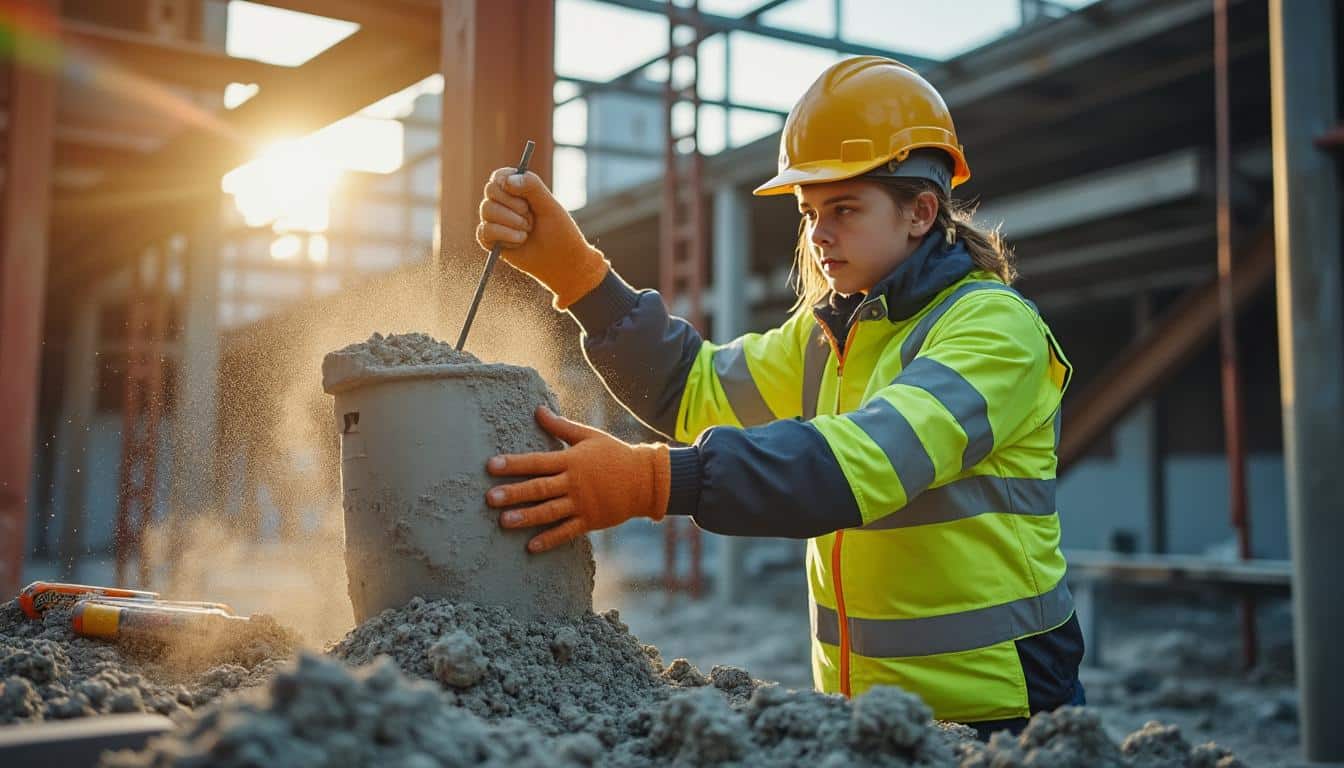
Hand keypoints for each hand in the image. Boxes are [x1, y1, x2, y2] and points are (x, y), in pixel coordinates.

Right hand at [476, 169, 608, 307]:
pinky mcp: (490, 240)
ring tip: (528, 231)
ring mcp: (495, 221)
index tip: (518, 191)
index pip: (499, 176)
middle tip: (531, 216)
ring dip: (512, 222)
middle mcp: (503, 203)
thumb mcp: (550, 206)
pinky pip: (485, 231)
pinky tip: (519, 242)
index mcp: (518, 189)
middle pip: (490, 191)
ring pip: (486, 210)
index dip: (505, 181)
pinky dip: (505, 236)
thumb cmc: (559, 232)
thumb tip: (508, 180)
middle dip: (513, 204)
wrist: (561, 263)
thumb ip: (532, 187)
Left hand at [486, 406, 669, 552]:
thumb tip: (538, 409)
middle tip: (490, 498)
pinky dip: (550, 539)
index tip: (491, 466)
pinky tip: (531, 546)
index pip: (537, 461)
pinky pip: (567, 531)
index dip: (514, 464)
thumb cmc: (615, 454)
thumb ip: (561, 427)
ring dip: (526, 517)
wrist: (645, 480)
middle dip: (514, 493)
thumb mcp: (589, 436)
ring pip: (549, 511)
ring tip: (504, 522)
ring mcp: (582, 503)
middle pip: (539, 488)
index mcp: (571, 460)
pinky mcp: (590, 520)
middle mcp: (574, 483)